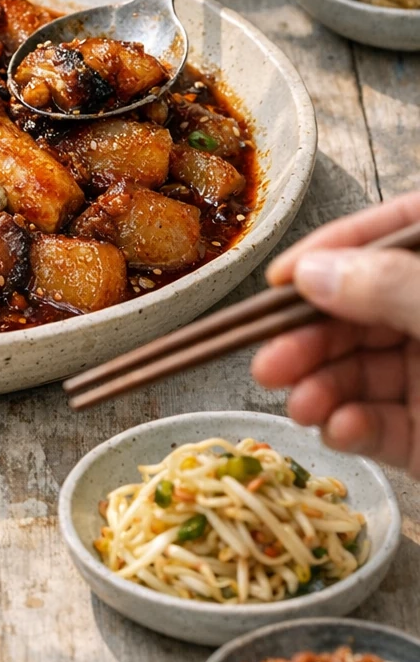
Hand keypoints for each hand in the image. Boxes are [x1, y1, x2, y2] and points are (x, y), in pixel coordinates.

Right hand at [251, 192, 419, 475]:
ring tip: (301, 406)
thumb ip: (391, 287)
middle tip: (270, 363)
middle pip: (360, 310)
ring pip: (361, 371)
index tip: (280, 278)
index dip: (334, 247)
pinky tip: (343, 430)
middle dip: (309, 336)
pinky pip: (382, 425)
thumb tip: (313, 273)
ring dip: (321, 386)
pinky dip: (355, 428)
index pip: (391, 231)